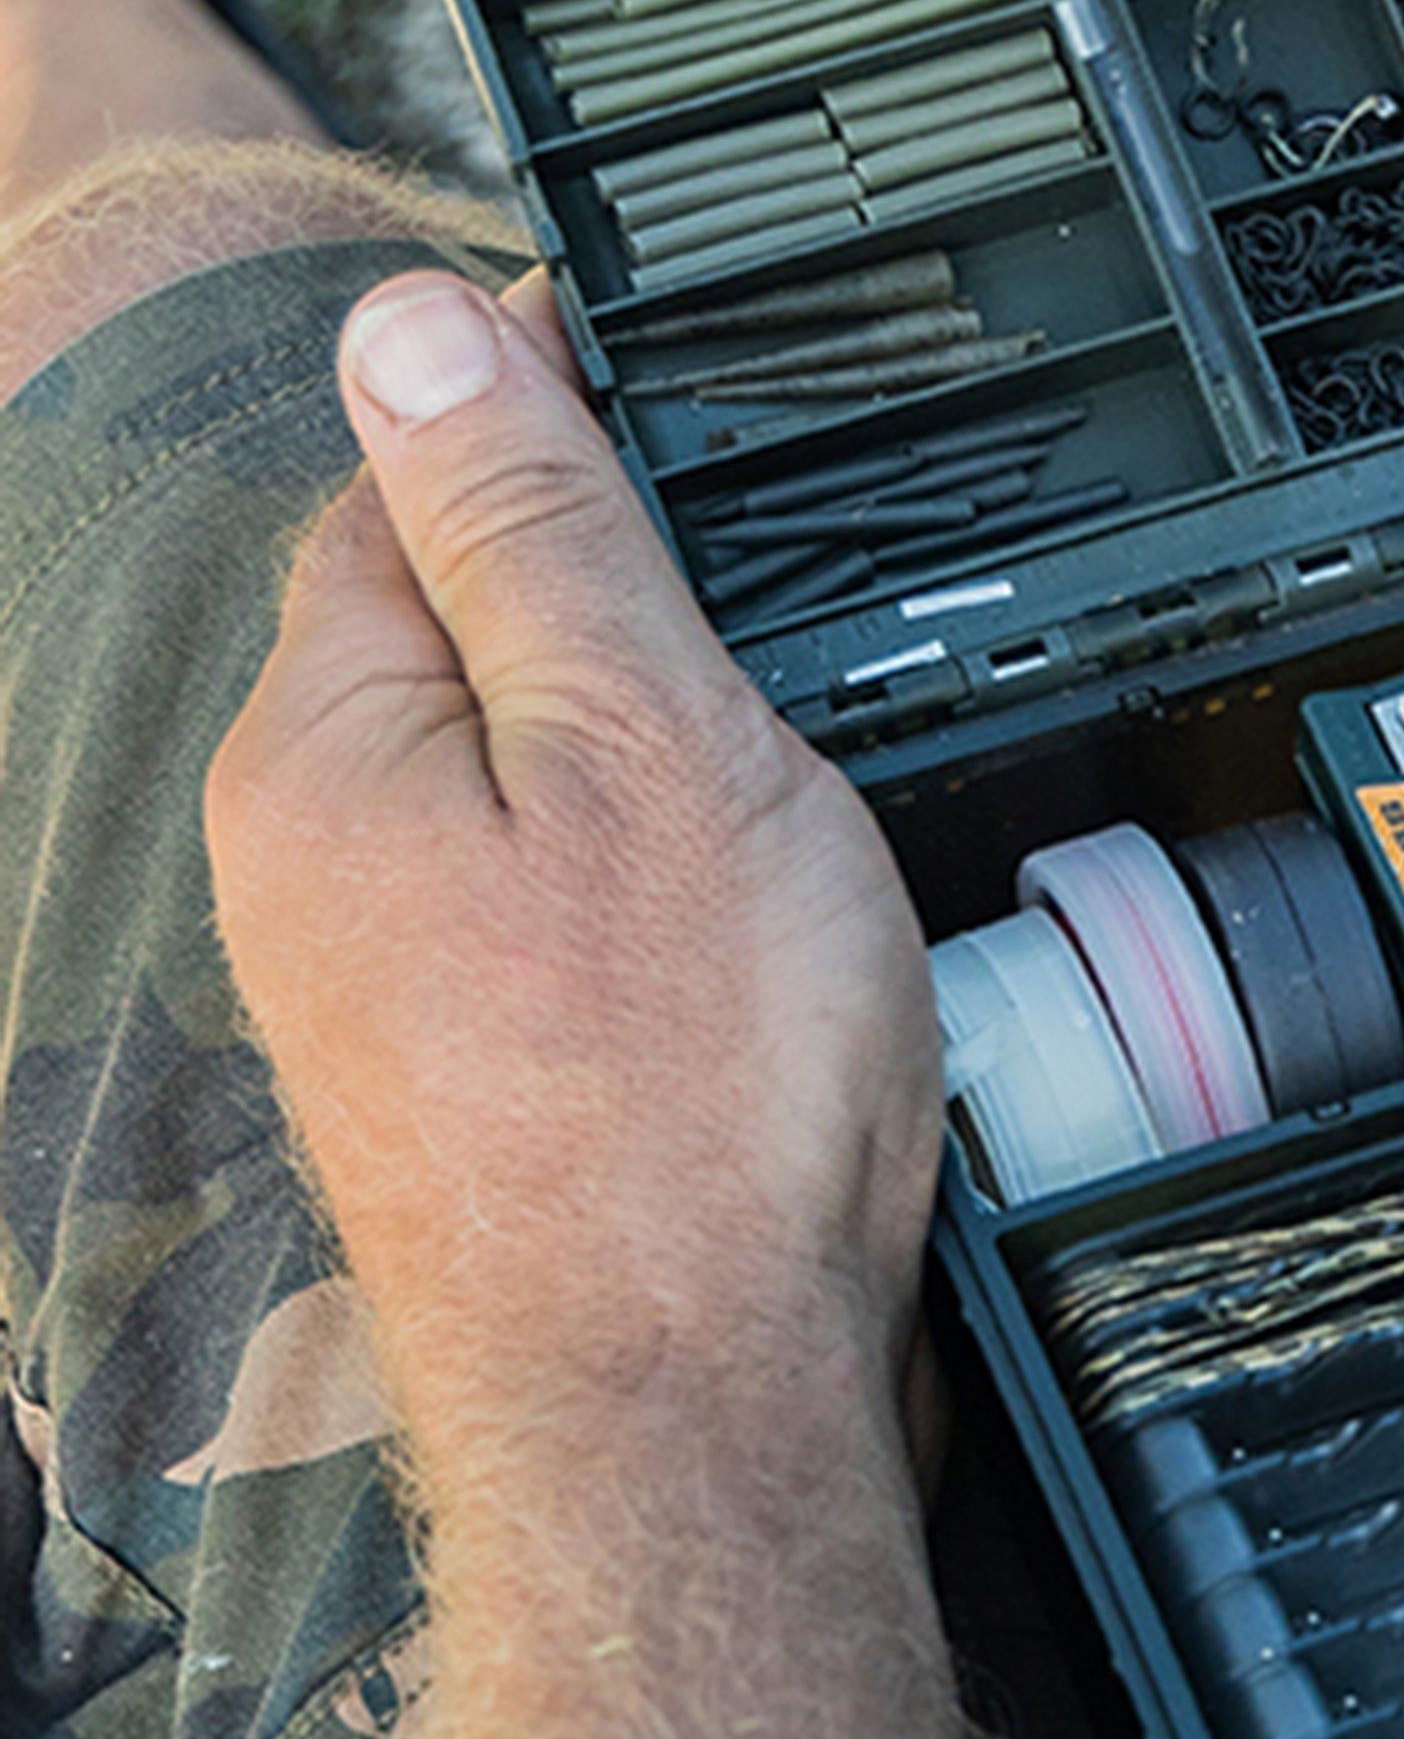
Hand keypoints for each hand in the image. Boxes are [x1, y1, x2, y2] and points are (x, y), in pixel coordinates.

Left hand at [206, 270, 938, 1495]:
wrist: (689, 1411)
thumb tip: (411, 327)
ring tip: (764, 764)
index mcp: (327, 748)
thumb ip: (535, 529)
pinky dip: (631, 860)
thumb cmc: (690, 1092)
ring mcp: (370, 981)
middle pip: (443, 632)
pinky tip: (726, 910)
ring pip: (497, 768)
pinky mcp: (453, 1071)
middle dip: (587, 591)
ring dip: (617, 735)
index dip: (541, 423)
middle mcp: (305, 860)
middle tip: (760, 596)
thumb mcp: (648, 739)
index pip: (402, 495)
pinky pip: (533, 891)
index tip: (674, 393)